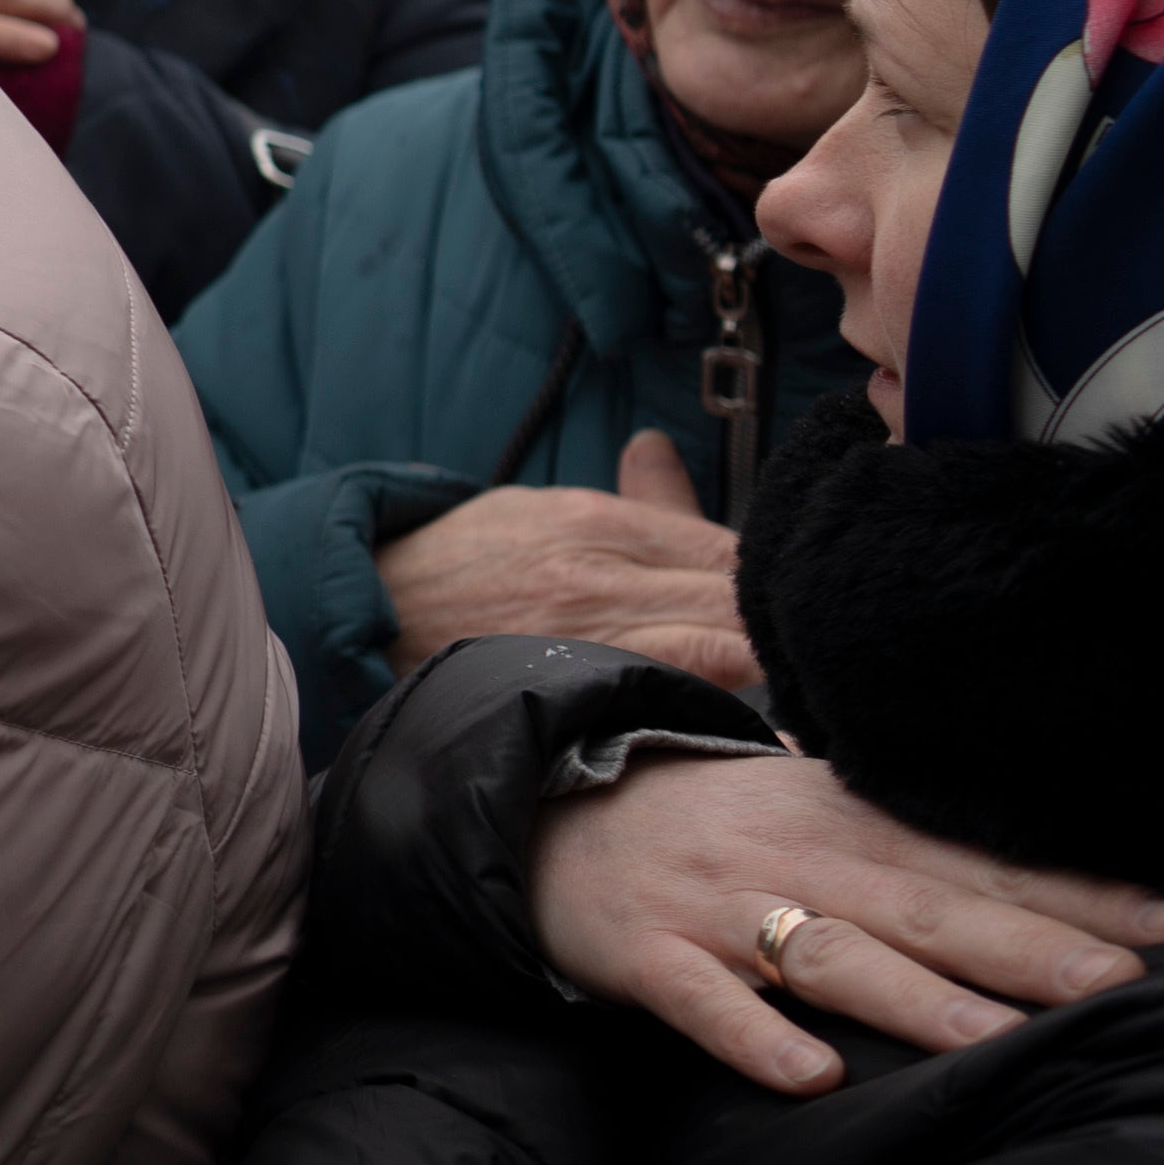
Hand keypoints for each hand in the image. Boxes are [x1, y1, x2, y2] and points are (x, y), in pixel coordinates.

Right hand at [381, 432, 752, 686]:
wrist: (373, 620)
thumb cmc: (460, 566)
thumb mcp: (538, 510)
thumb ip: (618, 500)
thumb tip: (661, 449)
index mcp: (595, 522)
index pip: (725, 550)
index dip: (763, 577)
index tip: (775, 596)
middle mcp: (601, 580)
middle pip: (734, 601)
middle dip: (769, 622)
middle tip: (790, 642)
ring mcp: (591, 642)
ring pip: (721, 653)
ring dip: (752, 665)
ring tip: (768, 678)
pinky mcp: (576, 690)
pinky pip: (676, 696)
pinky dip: (715, 700)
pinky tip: (735, 715)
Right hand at [530, 744, 1163, 1093]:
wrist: (536, 803)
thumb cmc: (698, 816)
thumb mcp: (804, 799)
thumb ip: (902, 824)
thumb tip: (1028, 842)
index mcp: (841, 821)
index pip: (977, 859)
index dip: (1076, 891)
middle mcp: (793, 861)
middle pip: (924, 907)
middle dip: (1024, 946)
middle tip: (1115, 985)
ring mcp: (717, 909)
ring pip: (829, 956)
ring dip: (911, 999)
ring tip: (988, 1041)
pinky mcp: (646, 954)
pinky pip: (704, 1001)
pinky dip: (755, 1037)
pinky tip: (811, 1076)